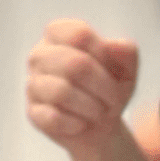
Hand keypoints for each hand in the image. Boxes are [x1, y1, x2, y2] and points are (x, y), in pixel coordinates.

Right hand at [26, 20, 141, 151]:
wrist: (101, 126)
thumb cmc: (110, 89)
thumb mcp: (127, 69)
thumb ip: (127, 51)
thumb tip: (112, 46)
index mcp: (58, 34)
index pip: (79, 34)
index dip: (104, 55)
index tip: (113, 71)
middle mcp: (39, 55)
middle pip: (73, 64)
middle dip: (103, 86)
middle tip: (113, 99)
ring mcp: (33, 84)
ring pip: (62, 92)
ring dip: (92, 107)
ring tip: (99, 112)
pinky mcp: (33, 113)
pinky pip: (54, 118)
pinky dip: (77, 124)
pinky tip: (81, 124)